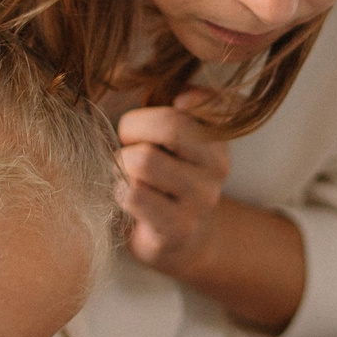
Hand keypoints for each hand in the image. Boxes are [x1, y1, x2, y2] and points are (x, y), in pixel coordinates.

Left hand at [116, 91, 231, 277]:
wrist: (179, 241)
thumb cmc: (163, 176)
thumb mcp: (174, 135)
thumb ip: (174, 103)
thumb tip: (182, 95)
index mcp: (218, 137)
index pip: (208, 101)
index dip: (178, 99)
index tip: (167, 109)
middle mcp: (218, 167)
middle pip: (170, 126)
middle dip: (133, 127)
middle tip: (127, 141)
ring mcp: (201, 200)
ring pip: (144, 161)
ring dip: (121, 163)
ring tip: (126, 172)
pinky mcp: (178, 228)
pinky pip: (133, 194)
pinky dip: (118, 190)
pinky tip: (124, 196)